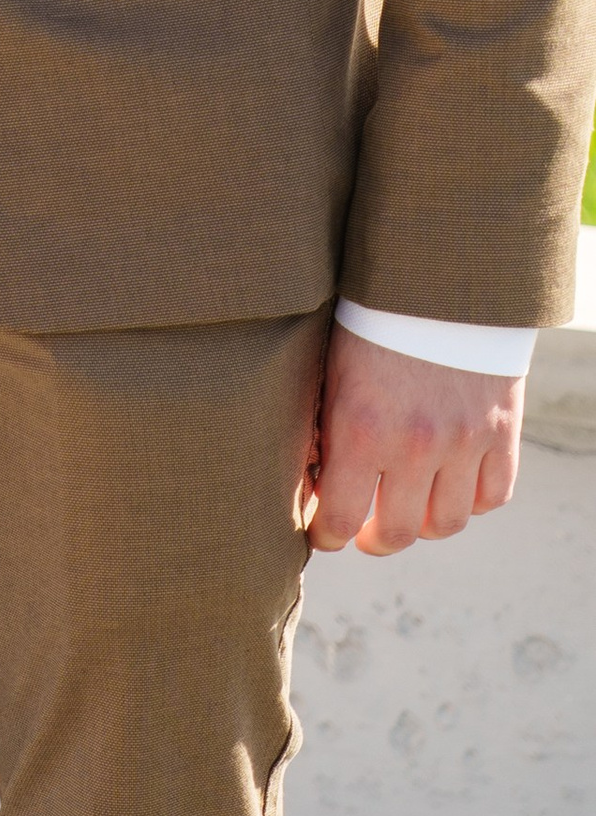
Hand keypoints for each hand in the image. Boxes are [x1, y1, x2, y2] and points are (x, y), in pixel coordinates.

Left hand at [302, 322, 524, 553]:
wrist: (439, 276)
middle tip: (363, 532)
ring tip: (407, 512)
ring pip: (446, 523)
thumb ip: (326, 427)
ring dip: (422, 526)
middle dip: (374, 540)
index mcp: (361, 429)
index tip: (321, 535)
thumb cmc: (369, 318)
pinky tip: (449, 488)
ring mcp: (464, 442)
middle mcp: (416, 445)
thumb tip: (314, 477)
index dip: (326, 536)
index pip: (339, 517)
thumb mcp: (331, 369)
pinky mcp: (502, 431)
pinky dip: (470, 502)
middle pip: (398, 533)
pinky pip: (492, 496)